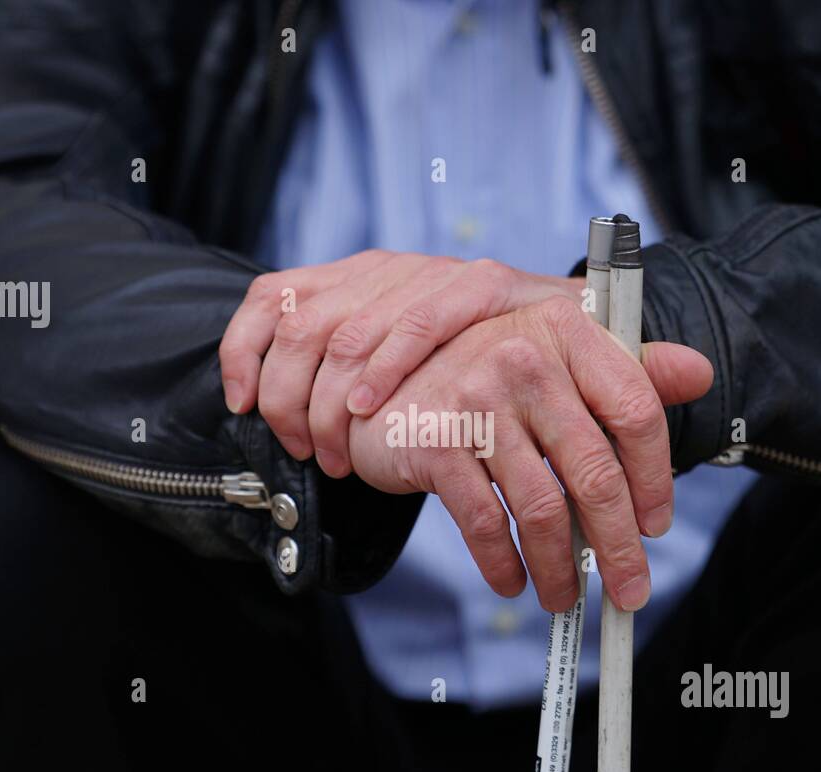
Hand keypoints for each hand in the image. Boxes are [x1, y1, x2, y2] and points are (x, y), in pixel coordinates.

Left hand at [217, 251, 582, 474]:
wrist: (578, 325)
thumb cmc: (479, 354)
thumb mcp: (398, 351)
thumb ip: (349, 364)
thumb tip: (273, 408)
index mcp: (357, 275)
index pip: (271, 296)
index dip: (243, 353)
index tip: (242, 406)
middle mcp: (387, 266)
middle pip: (301, 324)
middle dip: (288, 399)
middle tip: (304, 452)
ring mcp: (434, 271)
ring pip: (347, 332)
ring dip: (330, 405)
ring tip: (339, 456)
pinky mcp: (484, 283)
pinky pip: (419, 324)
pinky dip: (385, 371)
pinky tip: (370, 414)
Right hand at [345, 296, 712, 612]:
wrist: (381, 386)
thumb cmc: (484, 379)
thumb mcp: (557, 357)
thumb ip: (627, 369)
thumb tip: (698, 373)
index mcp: (565, 330)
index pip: (634, 409)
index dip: (655, 478)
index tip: (655, 524)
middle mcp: (523, 356)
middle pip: (595, 470)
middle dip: (617, 546)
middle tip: (629, 588)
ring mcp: (476, 399)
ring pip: (542, 507)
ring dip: (560, 568)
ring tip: (564, 597)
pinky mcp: (436, 442)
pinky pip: (484, 522)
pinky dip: (502, 564)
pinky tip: (513, 581)